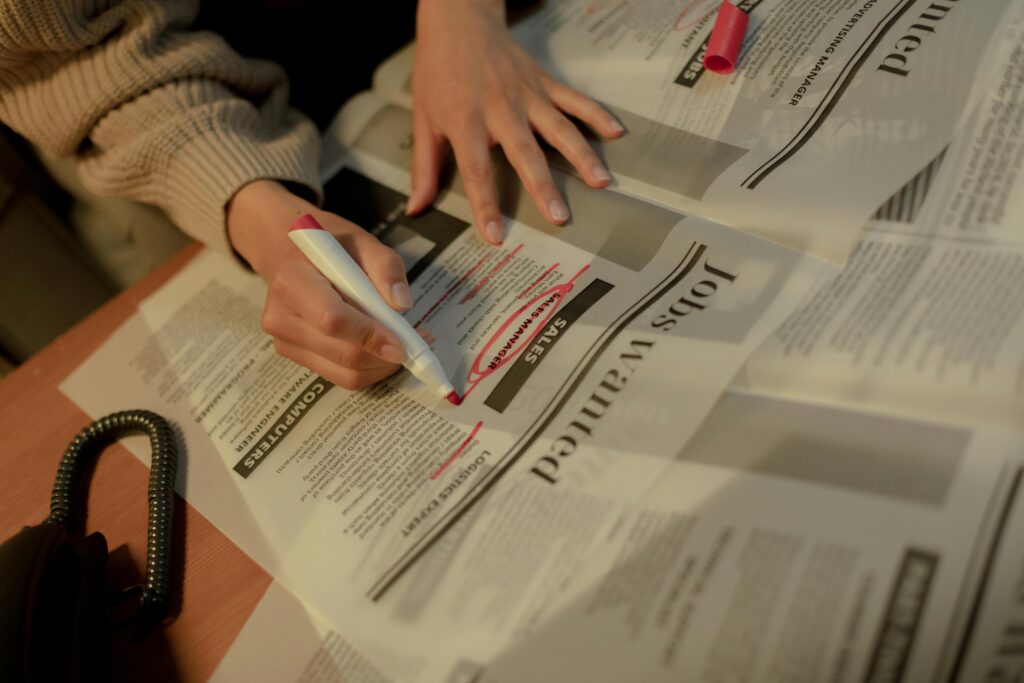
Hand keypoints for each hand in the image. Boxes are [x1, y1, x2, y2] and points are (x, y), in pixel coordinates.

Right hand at [227, 180, 414, 389]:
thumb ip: (385, 267)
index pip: (332, 320)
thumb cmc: (329, 246)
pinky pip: (340, 376)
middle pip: (342, 353)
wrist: (289, 254)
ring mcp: (284, 342)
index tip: (403, 344)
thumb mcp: (361, 241)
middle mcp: (280, 318)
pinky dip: (369, 368)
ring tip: (404, 343)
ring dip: (381, 366)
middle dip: (385, 355)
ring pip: (344, 374)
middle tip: (418, 342)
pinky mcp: (295, 357)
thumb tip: (402, 304)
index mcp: (293, 282)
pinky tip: (382, 348)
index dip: (370, 336)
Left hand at [408, 0, 624, 243]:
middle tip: (559, 216)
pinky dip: (597, 115)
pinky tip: (616, 133)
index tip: (495, 234)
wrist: (458, 22)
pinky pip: (575, 100)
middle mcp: (501, 109)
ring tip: (600, 182)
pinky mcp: (544, 83)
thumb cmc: (439, 72)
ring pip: (559, 128)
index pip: (476, 171)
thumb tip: (416, 208)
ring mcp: (527, 95)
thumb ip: (424, 168)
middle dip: (543, 186)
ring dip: (581, 156)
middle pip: (525, 153)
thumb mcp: (423, 119)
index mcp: (466, 121)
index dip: (485, 205)